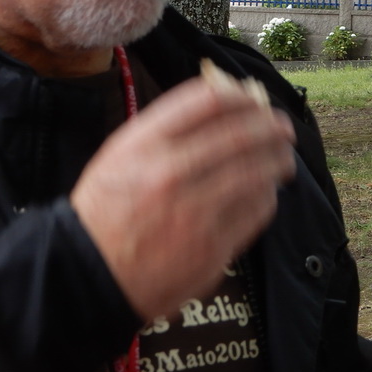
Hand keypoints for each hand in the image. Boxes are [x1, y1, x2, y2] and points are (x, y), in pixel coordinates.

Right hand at [70, 68, 295, 318]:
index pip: (208, 101)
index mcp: (144, 144)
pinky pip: (255, 210)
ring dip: (277, 159)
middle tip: (282, 127)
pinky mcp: (211, 245)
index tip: (254, 100)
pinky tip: (266, 191)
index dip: (240, 96)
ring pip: (255, 172)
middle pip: (241, 133)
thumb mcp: (121, 154)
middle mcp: (170, 171)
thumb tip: (219, 103)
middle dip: (271, 126)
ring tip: (283, 158)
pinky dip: (267, 195)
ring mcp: (193, 210)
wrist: (88, 275)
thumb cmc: (106, 209)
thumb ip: (165, 127)